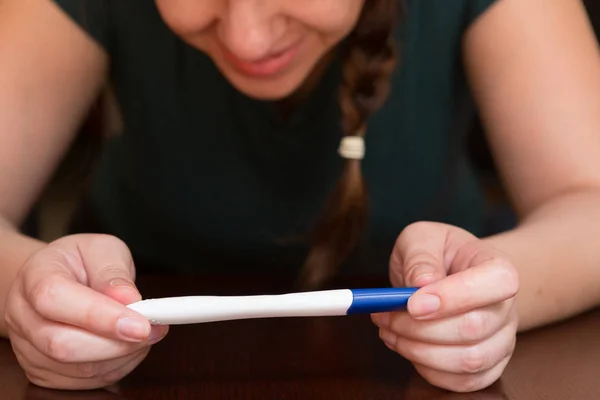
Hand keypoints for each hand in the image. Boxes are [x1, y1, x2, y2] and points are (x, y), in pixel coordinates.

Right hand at [4, 234, 167, 389]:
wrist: (57, 278)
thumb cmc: (81, 261)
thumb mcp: (102, 249)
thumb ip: (114, 272)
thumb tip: (129, 300)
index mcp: (34, 276)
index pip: (55, 299)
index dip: (99, 316)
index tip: (141, 324)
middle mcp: (22, 314)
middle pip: (61, 344)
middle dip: (116, 344)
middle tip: (153, 330)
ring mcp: (27, 346)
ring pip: (75, 369)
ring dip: (121, 356)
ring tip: (146, 335)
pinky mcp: (42, 370)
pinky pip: (82, 382)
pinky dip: (115, 368)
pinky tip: (129, 347)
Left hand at [371, 222, 518, 392]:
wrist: (450, 273)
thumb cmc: (437, 254)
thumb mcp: (421, 238)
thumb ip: (420, 255)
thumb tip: (421, 283)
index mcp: (497, 267)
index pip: (497, 283)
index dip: (454, 296)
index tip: (412, 303)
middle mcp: (506, 308)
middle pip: (474, 329)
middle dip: (419, 328)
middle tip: (383, 315)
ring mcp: (501, 341)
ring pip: (468, 361)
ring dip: (418, 350)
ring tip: (389, 330)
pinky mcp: (487, 366)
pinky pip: (463, 382)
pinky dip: (428, 369)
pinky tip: (406, 347)